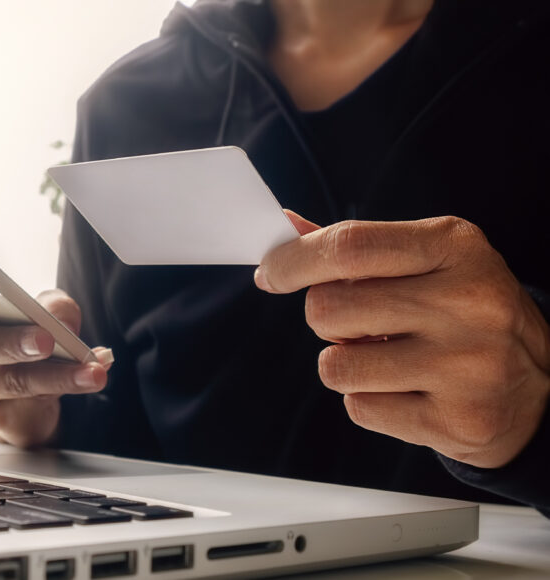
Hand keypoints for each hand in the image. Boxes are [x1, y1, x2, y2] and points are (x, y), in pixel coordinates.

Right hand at [0, 281, 112, 447]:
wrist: (28, 395)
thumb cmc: (20, 338)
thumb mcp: (36, 313)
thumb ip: (49, 305)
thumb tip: (61, 315)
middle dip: (11, 343)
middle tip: (44, 339)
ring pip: (13, 380)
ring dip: (57, 373)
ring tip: (89, 368)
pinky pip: (34, 400)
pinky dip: (69, 384)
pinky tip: (92, 375)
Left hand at [256, 211, 549, 467]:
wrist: (540, 382)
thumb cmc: (463, 311)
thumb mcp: (425, 260)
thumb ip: (354, 248)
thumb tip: (283, 229)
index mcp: (455, 247)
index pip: (348, 247)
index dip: (293, 261)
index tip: (271, 272)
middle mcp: (469, 301)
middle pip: (328, 309)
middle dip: (324, 318)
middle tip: (356, 323)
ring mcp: (469, 365)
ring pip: (336, 365)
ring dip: (344, 364)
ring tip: (385, 357)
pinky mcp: (459, 420)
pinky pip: (360, 408)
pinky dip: (369, 400)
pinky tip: (408, 389)